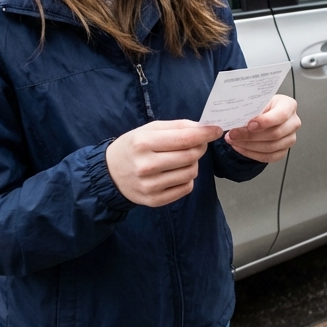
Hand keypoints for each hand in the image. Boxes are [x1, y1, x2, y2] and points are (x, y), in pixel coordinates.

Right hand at [107, 120, 223, 206]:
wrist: (110, 173)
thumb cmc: (132, 147)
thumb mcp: (148, 129)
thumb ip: (176, 126)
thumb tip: (203, 128)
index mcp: (143, 143)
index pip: (184, 139)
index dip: (205, 134)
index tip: (216, 130)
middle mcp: (146, 165)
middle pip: (190, 156)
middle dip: (200, 147)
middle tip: (198, 143)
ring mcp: (150, 186)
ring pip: (191, 173)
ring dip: (193, 163)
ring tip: (182, 159)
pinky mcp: (154, 200)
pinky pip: (186, 188)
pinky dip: (186, 178)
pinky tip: (176, 172)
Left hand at [224, 94, 299, 162]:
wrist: (262, 115)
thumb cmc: (261, 106)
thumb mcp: (257, 101)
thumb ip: (251, 108)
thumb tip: (237, 117)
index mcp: (288, 105)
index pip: (281, 115)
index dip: (265, 121)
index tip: (249, 125)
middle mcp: (293, 122)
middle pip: (275, 134)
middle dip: (250, 136)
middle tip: (233, 134)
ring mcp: (290, 138)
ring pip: (270, 147)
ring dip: (248, 145)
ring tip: (233, 140)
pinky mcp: (283, 150)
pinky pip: (268, 157)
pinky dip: (251, 153)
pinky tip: (240, 147)